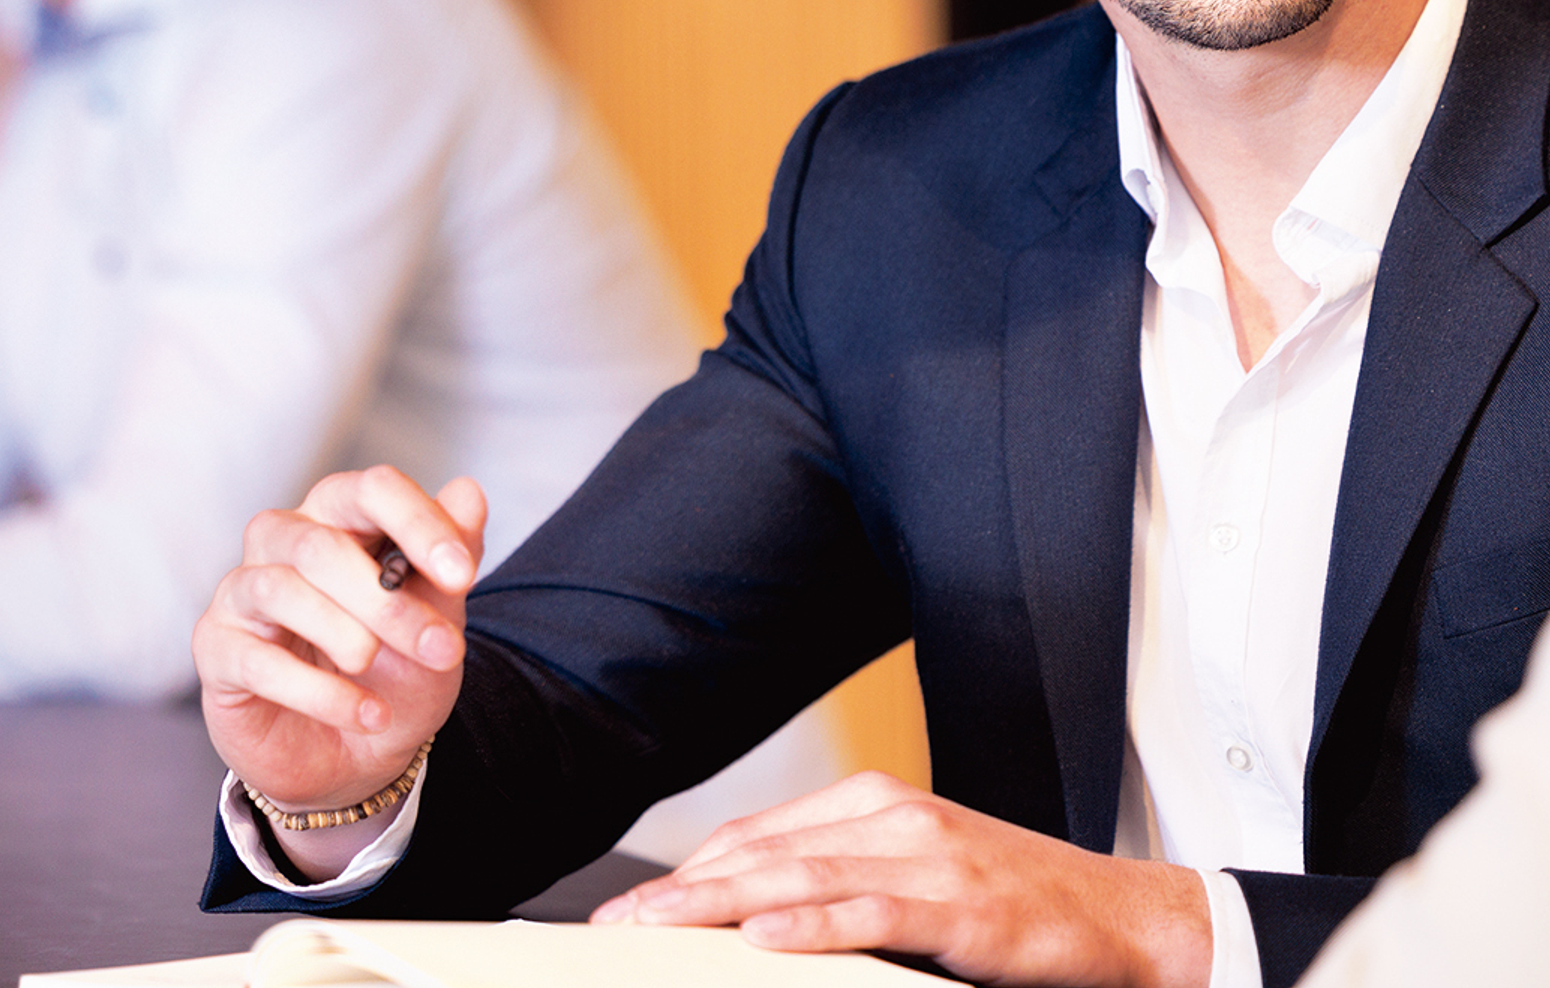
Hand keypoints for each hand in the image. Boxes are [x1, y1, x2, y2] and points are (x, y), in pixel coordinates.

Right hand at [194, 468, 484, 821]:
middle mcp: (282, 539)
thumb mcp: (437, 617)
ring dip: (347, 636)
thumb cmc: (394, 670)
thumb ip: (453, 553)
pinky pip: (258, 660)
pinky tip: (367, 713)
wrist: (356, 758)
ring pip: (282, 589)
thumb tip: (469, 493)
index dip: (418, 524)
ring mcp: (241, 591)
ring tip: (381, 672)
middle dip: (388, 603)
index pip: (371, 488)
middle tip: (441, 648)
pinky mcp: (216, 648)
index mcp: (339, 514)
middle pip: (323, 544)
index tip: (462, 576)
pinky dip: (322, 692)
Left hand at [593, 771, 1212, 987]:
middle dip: (683, 891)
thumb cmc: (1016, 905)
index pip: (758, 836)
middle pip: (765, 853)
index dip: (690, 871)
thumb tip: (758, 917)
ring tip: (660, 928)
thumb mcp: (919, 880)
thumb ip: (844, 884)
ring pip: (802, 879)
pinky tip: (764, 936)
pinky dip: (813, 925)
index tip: (634, 907)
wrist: (1123, 919)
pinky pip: (872, 913)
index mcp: (875, 804)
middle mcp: (891, 816)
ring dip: (721, 906)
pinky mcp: (961, 903)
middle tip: (617, 925)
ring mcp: (926, 856)